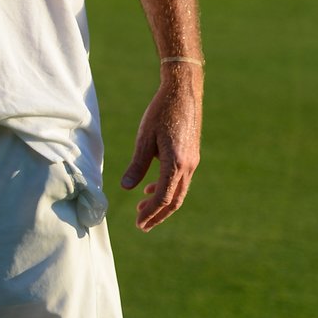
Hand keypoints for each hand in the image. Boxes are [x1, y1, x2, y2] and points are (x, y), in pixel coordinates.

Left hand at [120, 74, 201, 230]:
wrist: (183, 92)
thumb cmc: (161, 112)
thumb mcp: (144, 139)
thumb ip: (137, 165)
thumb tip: (126, 187)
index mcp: (176, 163)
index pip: (164, 197)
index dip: (151, 212)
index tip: (139, 223)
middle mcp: (188, 165)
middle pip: (175, 200)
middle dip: (158, 215)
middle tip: (142, 226)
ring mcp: (192, 161)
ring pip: (179, 191)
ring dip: (162, 203)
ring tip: (143, 209)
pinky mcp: (191, 155)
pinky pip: (180, 179)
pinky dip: (167, 188)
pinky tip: (151, 188)